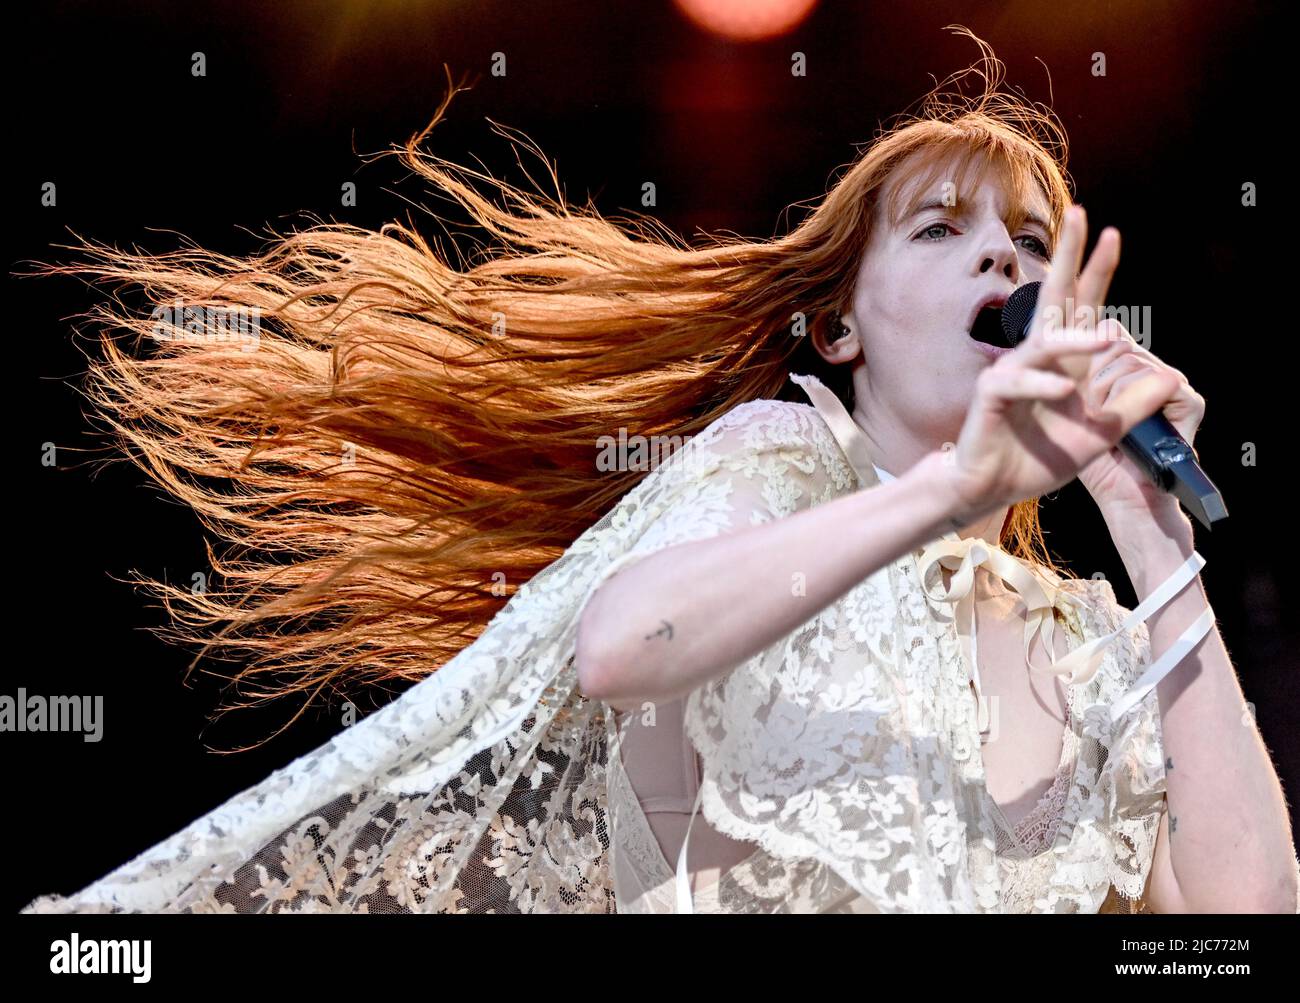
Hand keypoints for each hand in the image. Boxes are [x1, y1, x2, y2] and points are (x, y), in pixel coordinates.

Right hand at [943, 205, 1182, 517]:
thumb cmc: (1035, 458)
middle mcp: (1037, 358)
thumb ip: (1132, 406)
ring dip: (1076, 338)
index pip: (1083, 308)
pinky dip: (1041, 384)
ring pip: (1044, 342)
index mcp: (1063, 362)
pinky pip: (1017, 381)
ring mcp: (1012, 372)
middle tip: (1080, 217)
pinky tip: (1060, 392)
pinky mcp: (991, 394)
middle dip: (1067, 257)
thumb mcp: (1099, 432)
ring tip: (1108, 338)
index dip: (1097, 273)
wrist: (991, 486)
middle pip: (1053, 298)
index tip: (1113, 236)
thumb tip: (1171, 377)